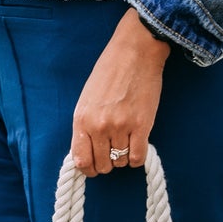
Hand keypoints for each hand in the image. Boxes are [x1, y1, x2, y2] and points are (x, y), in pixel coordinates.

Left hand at [72, 11, 169, 176]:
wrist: (135, 52)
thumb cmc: (110, 71)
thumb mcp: (87, 98)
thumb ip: (85, 125)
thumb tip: (87, 151)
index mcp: (81, 118)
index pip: (80, 160)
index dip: (88, 169)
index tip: (94, 167)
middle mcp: (99, 126)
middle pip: (102, 165)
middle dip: (107, 163)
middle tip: (112, 153)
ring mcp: (120, 127)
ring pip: (121, 162)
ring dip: (124, 157)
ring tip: (126, 143)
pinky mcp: (142, 126)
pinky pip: (138, 158)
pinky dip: (137, 158)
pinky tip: (137, 146)